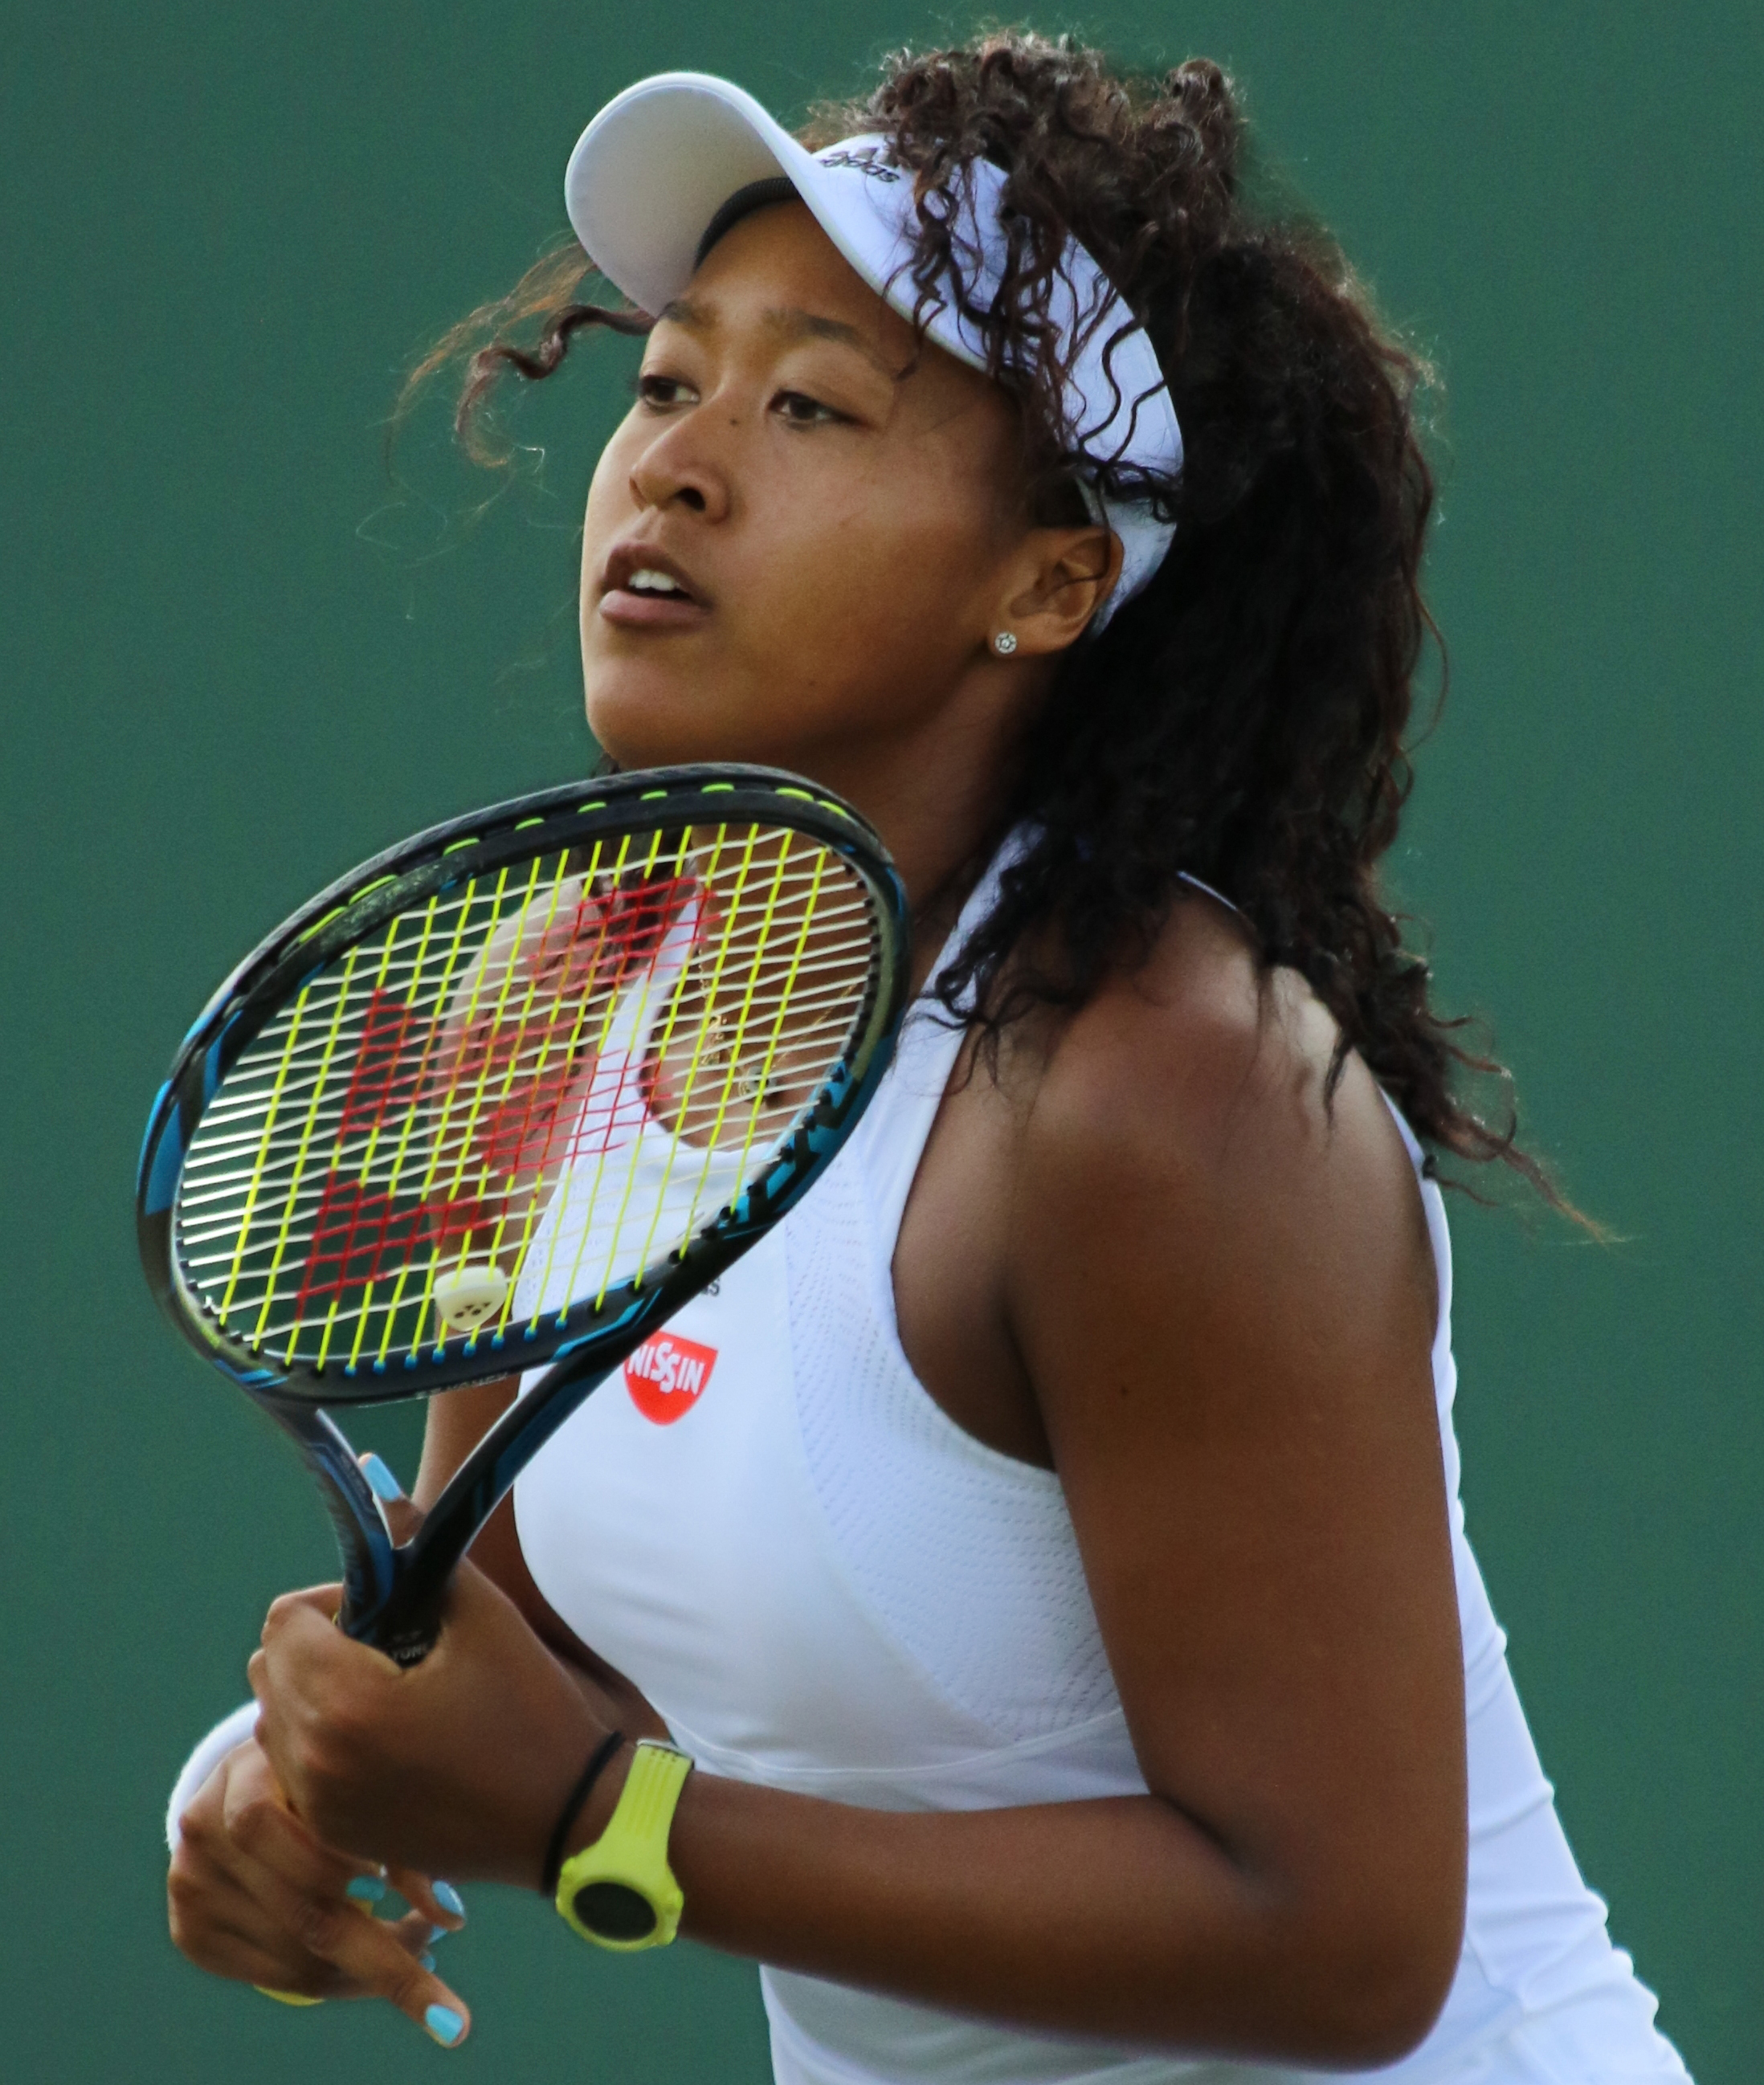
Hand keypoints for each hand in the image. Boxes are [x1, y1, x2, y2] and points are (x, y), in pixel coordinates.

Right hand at [167, 1733, 471, 2044]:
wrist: (248, 1788)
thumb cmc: (324, 1777)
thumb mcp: (356, 1779)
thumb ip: (399, 1833)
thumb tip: (449, 1914)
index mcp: (253, 1762)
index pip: (315, 1822)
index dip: (373, 1866)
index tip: (430, 1904)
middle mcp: (206, 1818)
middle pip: (302, 1902)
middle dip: (380, 1942)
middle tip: (431, 1951)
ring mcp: (189, 1877)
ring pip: (292, 1948)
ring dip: (360, 1965)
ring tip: (412, 1948)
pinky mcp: (188, 1928)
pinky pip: (266, 1974)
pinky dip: (323, 1978)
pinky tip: (360, 1965)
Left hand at [247, 1485, 662, 1889]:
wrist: (565, 1819)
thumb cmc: (531, 1708)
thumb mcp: (481, 1614)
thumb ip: (418, 1544)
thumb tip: (372, 1473)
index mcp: (345, 1703)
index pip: (284, 1621)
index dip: (332, 1601)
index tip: (388, 1612)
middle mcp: (315, 1760)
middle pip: (269, 1667)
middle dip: (317, 1645)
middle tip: (388, 1648)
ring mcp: (321, 1806)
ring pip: (274, 1719)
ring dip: (314, 1693)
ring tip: (388, 1695)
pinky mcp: (335, 1835)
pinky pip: (292, 1769)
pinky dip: (320, 1743)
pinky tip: (384, 1741)